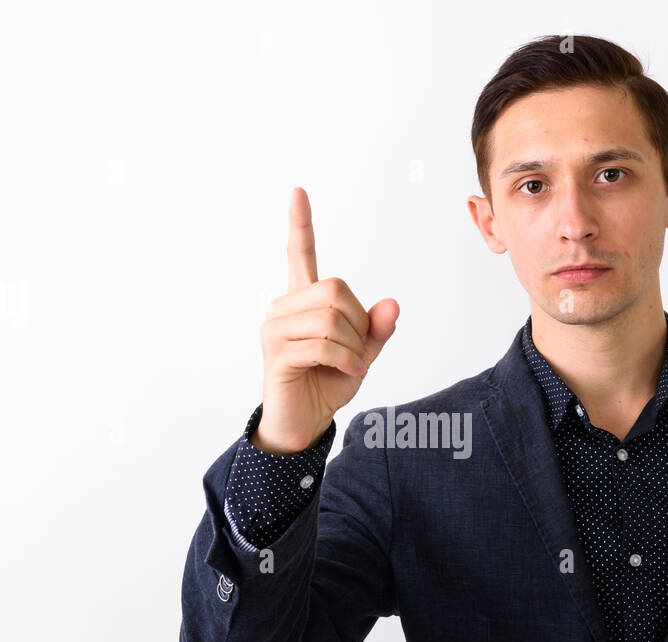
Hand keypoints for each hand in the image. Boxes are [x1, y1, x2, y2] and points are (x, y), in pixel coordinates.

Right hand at [253, 186, 399, 454]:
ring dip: (353, 346)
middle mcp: (284, 308)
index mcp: (303, 302)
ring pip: (331, 319)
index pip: (299, 255)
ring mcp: (275, 329)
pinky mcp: (276, 353)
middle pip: (334, 289)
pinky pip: (324, 345)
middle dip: (358, 322)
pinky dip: (348, 360)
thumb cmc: (328, 383)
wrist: (304, 423)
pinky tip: (352, 371)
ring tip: (349, 364)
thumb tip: (391, 303)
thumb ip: (377, 329)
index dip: (300, 224)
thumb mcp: (363, 354)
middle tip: (357, 350)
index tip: (298, 191)